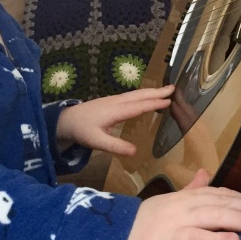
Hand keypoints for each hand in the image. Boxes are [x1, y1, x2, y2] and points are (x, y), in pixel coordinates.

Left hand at [56, 85, 174, 154]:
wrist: (66, 120)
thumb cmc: (82, 131)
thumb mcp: (97, 142)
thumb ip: (116, 146)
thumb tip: (135, 151)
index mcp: (115, 111)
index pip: (138, 106)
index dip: (154, 104)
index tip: (168, 102)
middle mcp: (116, 102)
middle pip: (139, 95)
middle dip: (156, 92)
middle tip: (173, 88)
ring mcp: (114, 100)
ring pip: (136, 94)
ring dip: (151, 92)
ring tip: (166, 90)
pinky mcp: (112, 101)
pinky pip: (132, 96)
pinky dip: (143, 94)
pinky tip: (147, 97)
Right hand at [117, 169, 240, 239]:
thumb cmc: (140, 227)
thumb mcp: (166, 203)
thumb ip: (188, 190)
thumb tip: (204, 174)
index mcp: (185, 198)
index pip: (220, 194)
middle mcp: (184, 206)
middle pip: (223, 203)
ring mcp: (177, 221)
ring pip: (216, 217)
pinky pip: (196, 239)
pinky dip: (216, 239)